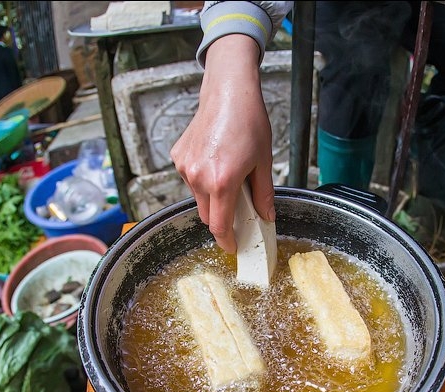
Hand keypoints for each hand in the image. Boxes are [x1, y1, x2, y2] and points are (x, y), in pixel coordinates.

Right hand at [170, 35, 275, 253]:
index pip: (219, 226)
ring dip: (212, 197)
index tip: (233, 246)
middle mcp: (198, 177)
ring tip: (228, 174)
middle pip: (207, 215)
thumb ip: (263, 194)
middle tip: (239, 207)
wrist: (228, 92)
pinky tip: (216, 160)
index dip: (227, 240)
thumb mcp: (263, 161)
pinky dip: (202, 179)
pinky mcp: (178, 157)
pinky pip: (191, 179)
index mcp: (222, 181)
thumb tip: (266, 217)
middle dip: (222, 217)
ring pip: (198, 198)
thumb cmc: (248, 122)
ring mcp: (185, 167)